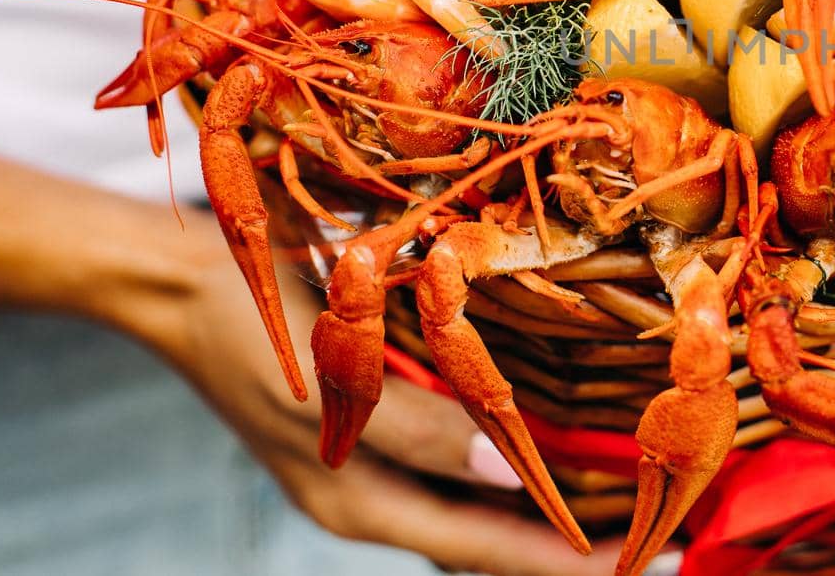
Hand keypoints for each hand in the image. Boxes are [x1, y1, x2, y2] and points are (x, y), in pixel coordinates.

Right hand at [0, 155, 617, 575]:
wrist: (186, 286)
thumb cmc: (251, 337)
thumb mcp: (329, 390)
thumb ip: (420, 432)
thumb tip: (507, 472)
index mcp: (361, 503)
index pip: (483, 549)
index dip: (559, 560)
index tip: (633, 562)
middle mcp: (375, 496)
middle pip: (487, 541)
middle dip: (564, 546)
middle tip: (648, 540)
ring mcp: (375, 465)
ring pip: (476, 508)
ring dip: (542, 510)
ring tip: (618, 506)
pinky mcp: (377, 428)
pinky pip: (457, 465)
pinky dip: (507, 469)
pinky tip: (547, 452)